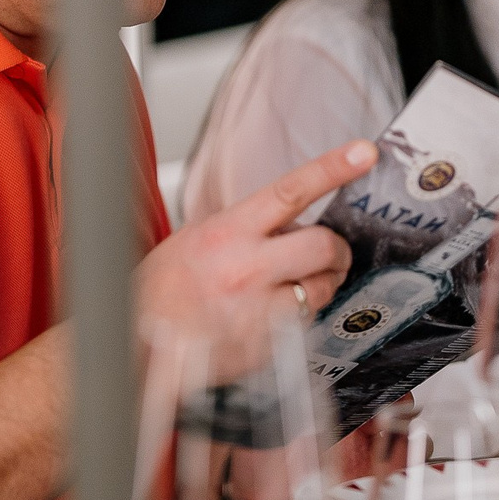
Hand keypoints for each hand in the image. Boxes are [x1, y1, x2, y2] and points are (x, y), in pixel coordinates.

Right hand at [136, 141, 369, 375]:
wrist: (135, 346)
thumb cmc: (159, 292)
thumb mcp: (195, 240)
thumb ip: (243, 226)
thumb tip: (288, 217)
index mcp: (227, 233)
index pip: (291, 190)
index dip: (332, 168)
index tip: (363, 153)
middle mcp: (245, 268)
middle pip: (323, 245)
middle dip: (336, 250)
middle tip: (331, 254)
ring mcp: (257, 310)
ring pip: (321, 288)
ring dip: (319, 286)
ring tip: (292, 287)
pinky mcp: (265, 346)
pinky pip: (304, 325)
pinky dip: (297, 318)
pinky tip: (271, 318)